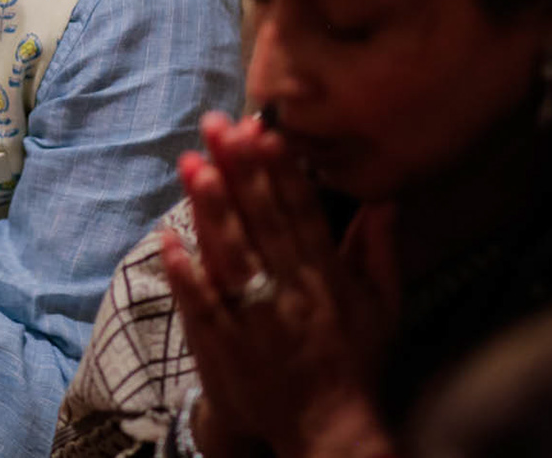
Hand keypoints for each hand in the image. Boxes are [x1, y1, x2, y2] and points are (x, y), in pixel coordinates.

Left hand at [160, 113, 398, 457]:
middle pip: (261, 220)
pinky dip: (186, 272)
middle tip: (216, 125)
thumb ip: (379, 250)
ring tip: (191, 163)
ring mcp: (257, 317)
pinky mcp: (227, 344)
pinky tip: (167, 238)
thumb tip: (383, 198)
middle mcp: (292, 289)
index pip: (301, 212)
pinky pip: (203, 304)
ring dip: (210, 209)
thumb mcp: (382, 306)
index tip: (263, 128)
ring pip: (231, 254)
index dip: (280, 169)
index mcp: (326, 276)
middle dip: (238, 169)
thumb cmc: (354, 361)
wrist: (329, 428)